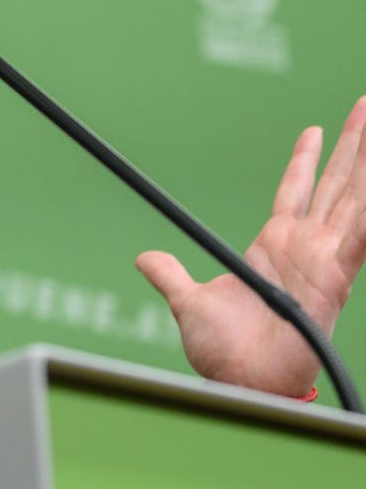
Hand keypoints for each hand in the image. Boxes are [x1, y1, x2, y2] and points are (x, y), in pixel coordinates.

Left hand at [136, 97, 365, 397]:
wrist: (239, 382)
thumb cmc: (221, 352)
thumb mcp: (187, 303)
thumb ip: (170, 275)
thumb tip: (145, 258)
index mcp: (273, 245)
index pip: (294, 191)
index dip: (305, 160)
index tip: (315, 129)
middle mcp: (305, 247)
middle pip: (335, 184)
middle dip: (353, 146)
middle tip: (364, 106)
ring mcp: (325, 260)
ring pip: (355, 199)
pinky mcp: (336, 279)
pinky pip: (360, 238)